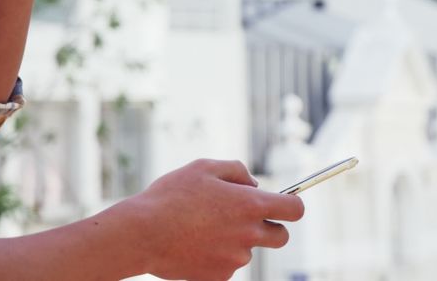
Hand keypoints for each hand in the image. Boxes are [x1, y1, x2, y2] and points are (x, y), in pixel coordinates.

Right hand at [111, 159, 305, 280]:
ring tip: (203, 227)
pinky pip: (228, 265)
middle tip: (245, 217)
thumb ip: (237, 171)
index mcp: (250, 205)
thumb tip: (254, 185)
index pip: (295, 210)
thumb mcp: (204, 168)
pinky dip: (217, 256)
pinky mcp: (220, 276)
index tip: (283, 203)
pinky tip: (194, 243)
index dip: (291, 205)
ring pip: (248, 250)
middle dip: (270, 227)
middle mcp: (248, 234)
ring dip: (236, 240)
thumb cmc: (171, 196)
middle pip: (281, 237)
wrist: (141, 234)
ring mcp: (235, 259)